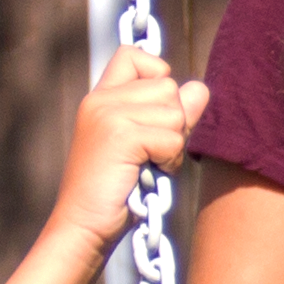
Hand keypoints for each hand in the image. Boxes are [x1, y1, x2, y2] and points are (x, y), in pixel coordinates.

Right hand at [50, 48, 208, 259]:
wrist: (84, 228)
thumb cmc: (116, 193)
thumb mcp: (146, 146)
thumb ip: (170, 115)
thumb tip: (199, 88)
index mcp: (100, 98)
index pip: (135, 54)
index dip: (157, 77)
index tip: (151, 117)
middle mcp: (101, 99)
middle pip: (168, 86)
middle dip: (172, 124)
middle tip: (148, 155)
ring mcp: (108, 114)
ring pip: (175, 112)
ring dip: (172, 146)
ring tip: (145, 166)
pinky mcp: (120, 135)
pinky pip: (172, 138)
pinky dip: (169, 162)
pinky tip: (147, 176)